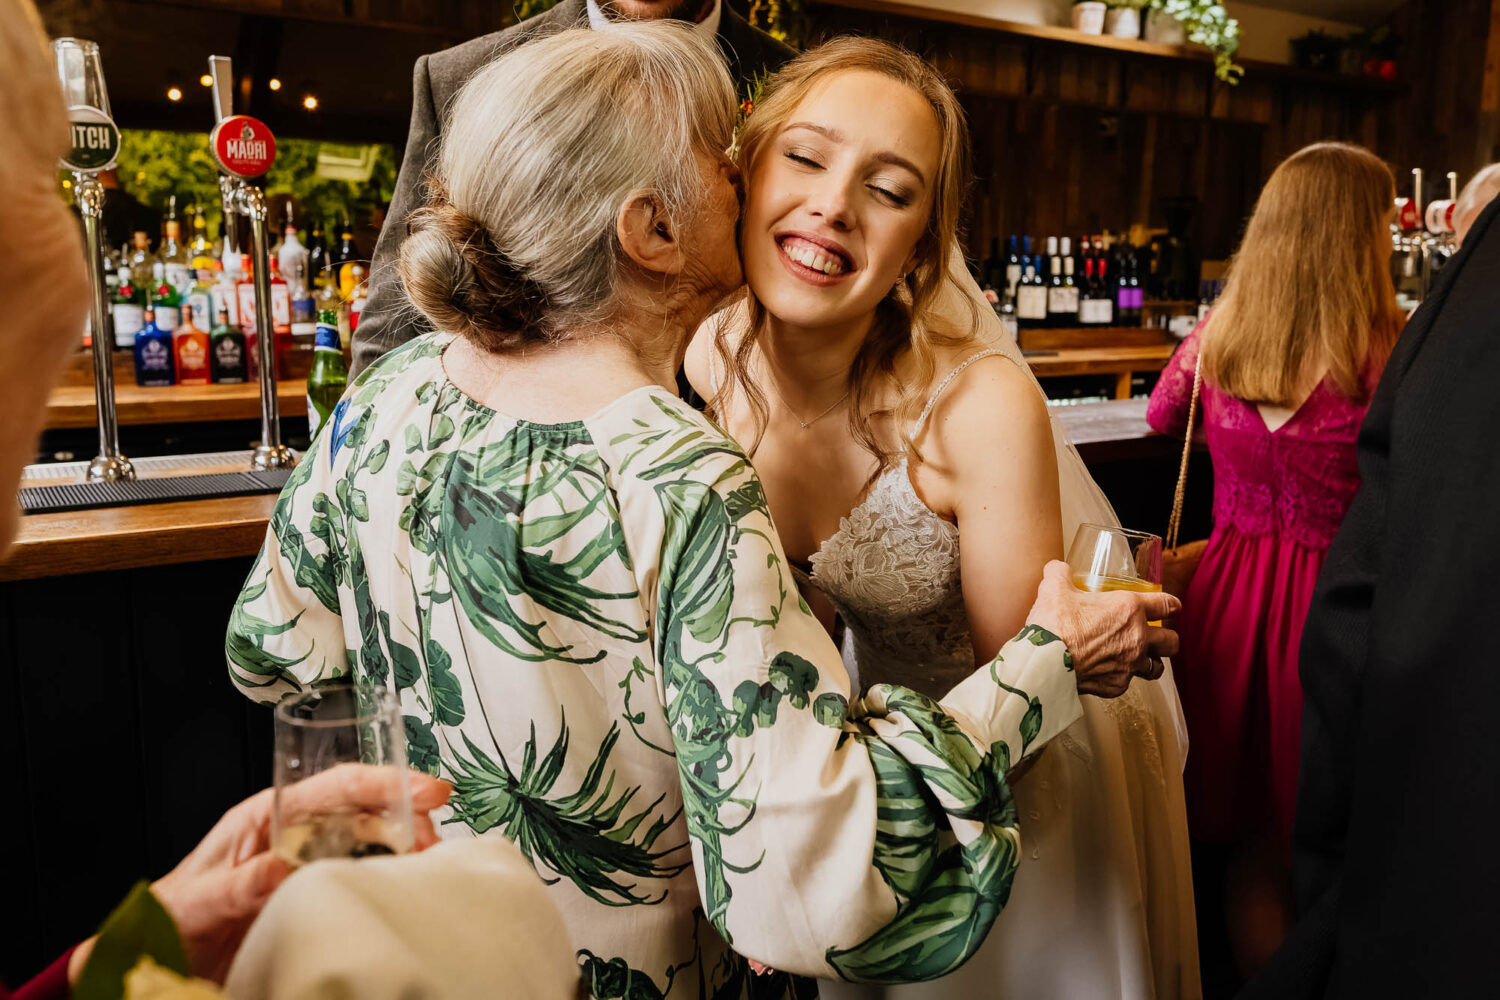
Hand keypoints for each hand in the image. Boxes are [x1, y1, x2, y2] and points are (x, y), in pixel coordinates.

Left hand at [132, 766, 449, 982]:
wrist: (166, 950)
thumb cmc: (177, 915)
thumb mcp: (201, 898)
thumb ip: (239, 883)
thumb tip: (282, 865)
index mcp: (269, 815)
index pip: (337, 785)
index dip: (385, 783)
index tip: (426, 790)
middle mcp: (296, 830)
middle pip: (365, 807)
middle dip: (407, 814)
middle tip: (436, 837)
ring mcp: (309, 859)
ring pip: (371, 838)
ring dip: (404, 843)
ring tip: (429, 859)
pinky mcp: (316, 889)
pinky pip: (362, 872)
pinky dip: (389, 873)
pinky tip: (405, 881)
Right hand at [1024, 561, 1179, 697]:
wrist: (1045, 662)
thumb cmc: (1055, 623)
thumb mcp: (1054, 588)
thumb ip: (1060, 574)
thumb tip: (1057, 568)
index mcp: (1129, 609)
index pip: (1166, 605)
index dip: (1171, 605)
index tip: (1171, 606)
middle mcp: (1137, 637)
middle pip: (1172, 641)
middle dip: (1168, 638)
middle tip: (1157, 636)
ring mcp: (1130, 665)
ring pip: (1157, 668)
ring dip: (1151, 662)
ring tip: (1138, 659)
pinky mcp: (1117, 686)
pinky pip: (1127, 683)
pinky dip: (1119, 678)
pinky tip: (1106, 672)